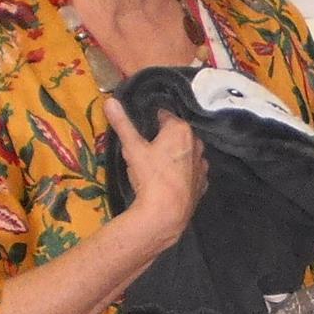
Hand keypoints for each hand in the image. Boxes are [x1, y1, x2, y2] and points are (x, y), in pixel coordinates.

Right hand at [106, 101, 207, 249]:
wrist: (167, 213)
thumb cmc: (150, 175)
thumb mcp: (132, 147)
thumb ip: (122, 124)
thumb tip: (110, 100)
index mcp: (180, 130)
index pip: (165, 116)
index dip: (152, 121)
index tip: (142, 129)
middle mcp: (197, 143)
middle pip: (177, 134)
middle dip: (164, 138)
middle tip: (146, 149)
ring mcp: (201, 165)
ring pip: (186, 153)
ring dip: (175, 155)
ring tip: (157, 166)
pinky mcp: (203, 183)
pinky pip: (191, 172)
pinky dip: (183, 173)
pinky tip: (170, 180)